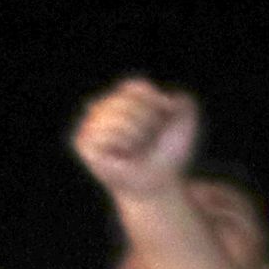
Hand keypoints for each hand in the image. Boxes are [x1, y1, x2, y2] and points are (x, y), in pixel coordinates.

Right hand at [72, 79, 201, 198]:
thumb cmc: (168, 152)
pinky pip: (105, 134)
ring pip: (117, 117)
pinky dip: (121, 145)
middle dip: (147, 122)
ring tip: (135, 148)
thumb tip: (166, 99)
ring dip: (136, 135)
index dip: (156, 106)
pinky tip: (122, 155)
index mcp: (122, 98)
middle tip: (148, 141)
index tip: (162, 123)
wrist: (161, 180)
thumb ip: (184, 100)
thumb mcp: (185, 123)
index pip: (137, 87)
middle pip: (128, 101)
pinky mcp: (83, 143)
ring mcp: (91, 124)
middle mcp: (102, 108)